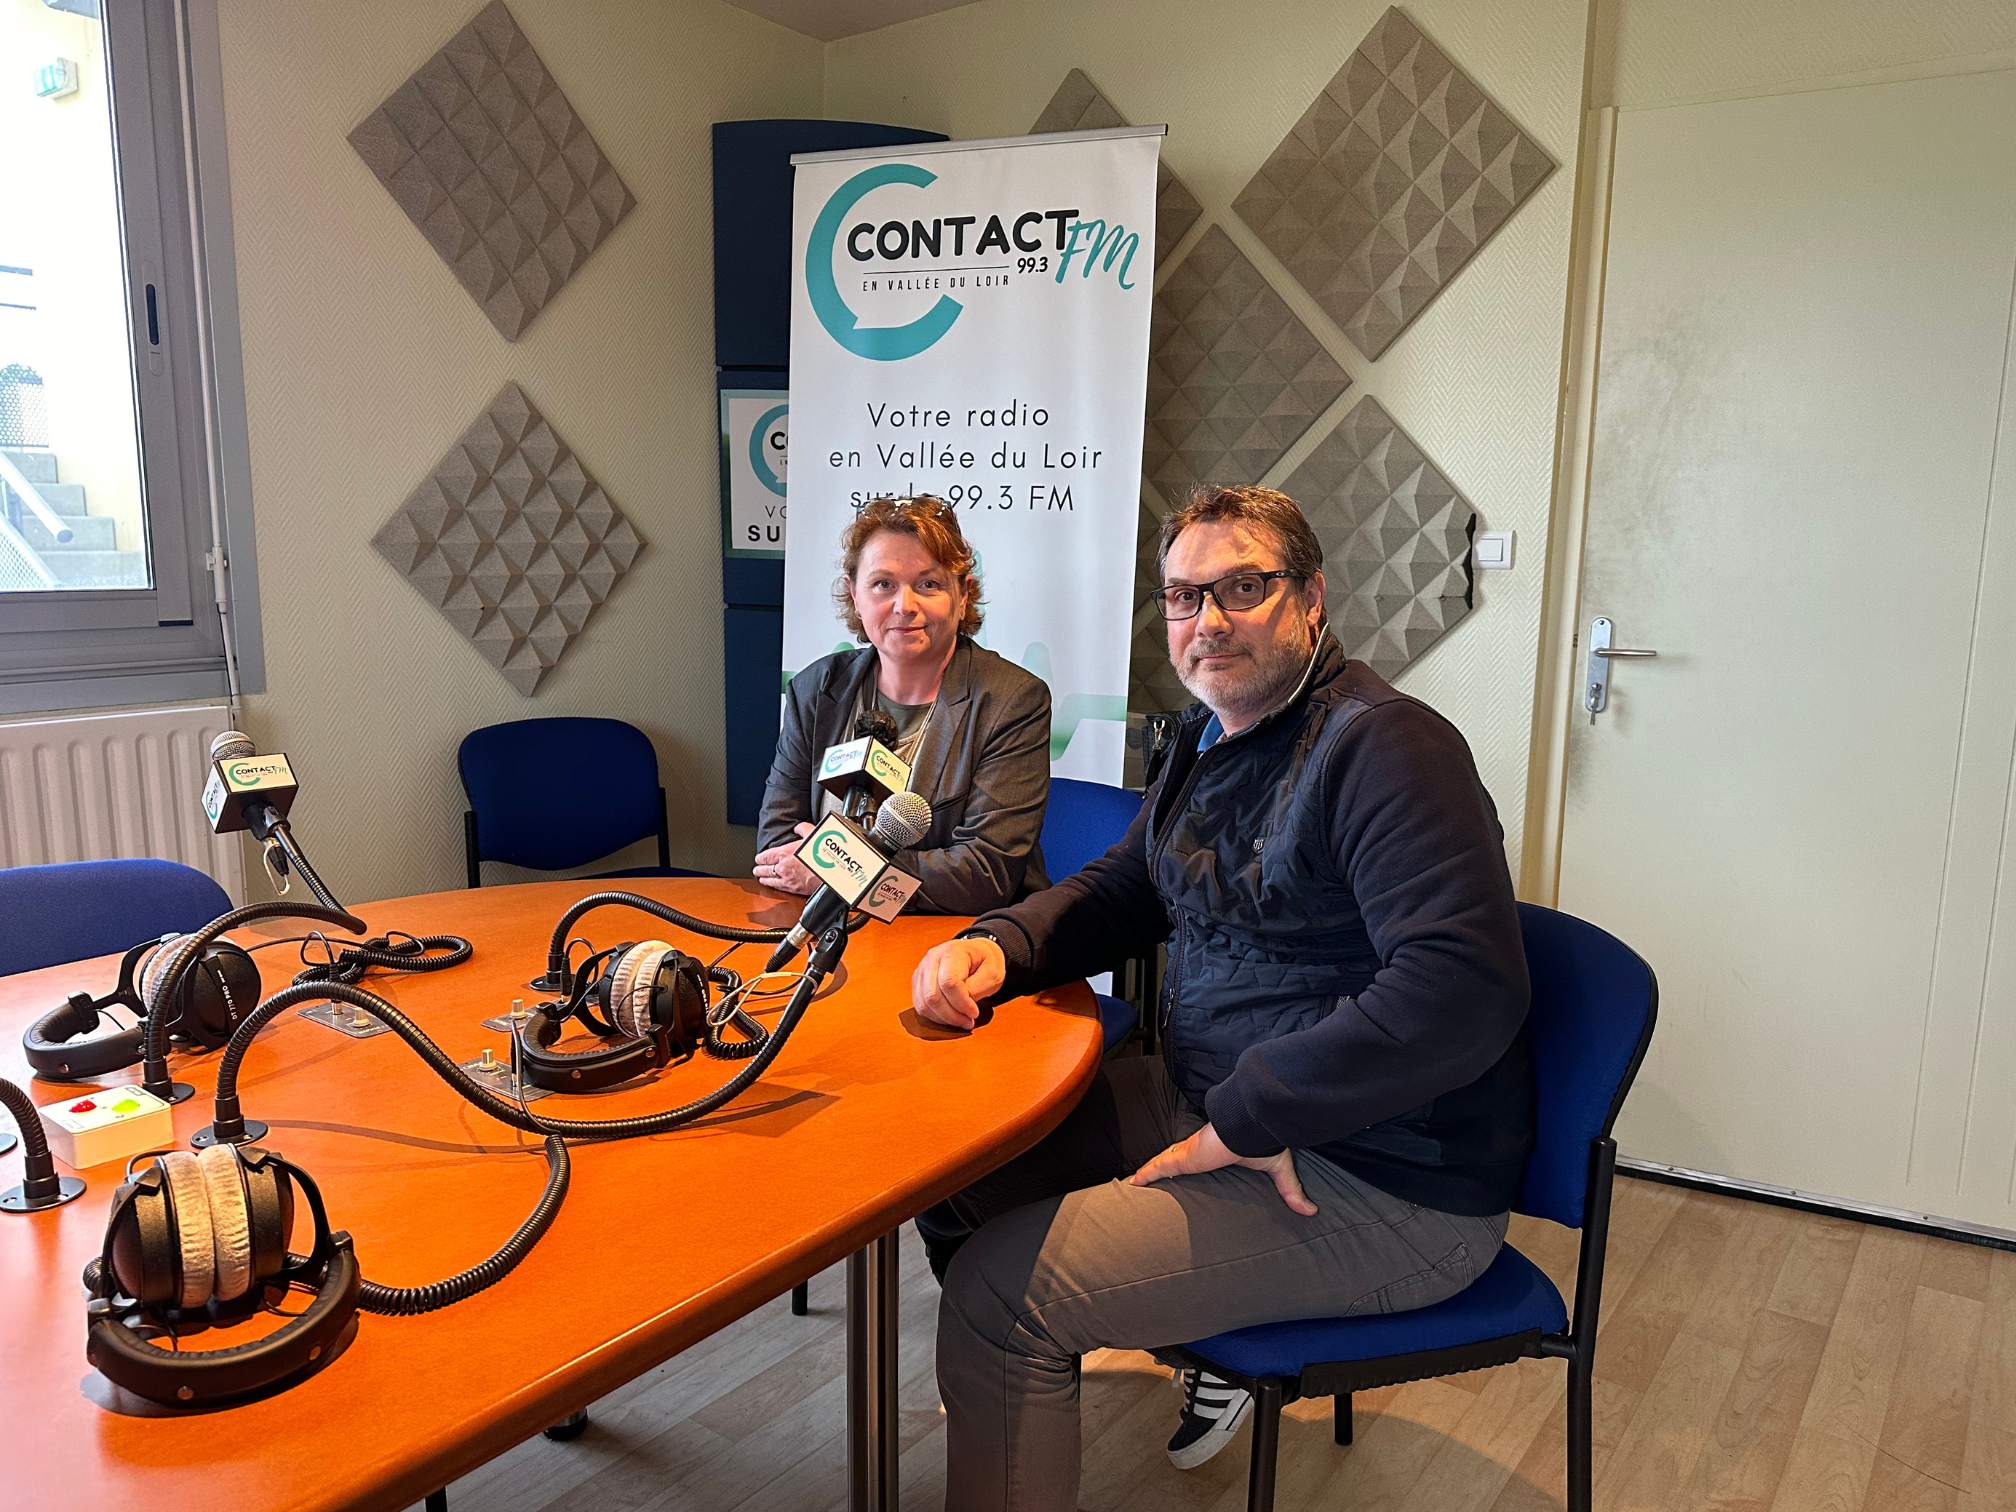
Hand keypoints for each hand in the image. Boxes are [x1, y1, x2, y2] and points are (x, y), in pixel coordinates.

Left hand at [753, 822, 818, 895]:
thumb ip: (803, 829)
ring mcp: (787, 879)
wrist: (831, 873)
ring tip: (761, 878)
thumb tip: (798, 828)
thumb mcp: (813, 835)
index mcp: (784, 853)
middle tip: (756, 869)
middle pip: (764, 870)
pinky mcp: (794, 889)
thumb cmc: (822, 855)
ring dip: (764, 878)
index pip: (765, 857)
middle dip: (759, 869)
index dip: (759, 858)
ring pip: (769, 880)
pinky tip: (773, 885)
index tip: (758, 858)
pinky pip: (778, 888)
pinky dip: (773, 886)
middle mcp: (782, 867)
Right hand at [911, 937, 1006, 1029]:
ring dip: (943, 1018)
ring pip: (924, 1003)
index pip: (948, 983)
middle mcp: (932, 958)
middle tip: (968, 1021)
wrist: (978, 953)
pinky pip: (920, 1005)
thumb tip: (961, 1006)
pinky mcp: (919, 982)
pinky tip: (950, 1016)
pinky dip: (935, 1016)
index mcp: (952, 952)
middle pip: (932, 995)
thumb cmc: (986, 961)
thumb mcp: (991, 973)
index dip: (961, 1003)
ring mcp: (923, 970)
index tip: (974, 1012)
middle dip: (951, 1015)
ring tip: (960, 1020)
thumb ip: (974, 989)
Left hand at [1127, 1123, 1316, 1214]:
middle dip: (1163, 1166)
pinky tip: (1132, 1182)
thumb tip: (1312, 1211)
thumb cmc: (1262, 1139)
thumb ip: (1290, 1191)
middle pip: (1176, 1158)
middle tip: (1149, 1180)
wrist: (1252, 1125)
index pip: (1199, 1156)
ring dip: (1149, 1172)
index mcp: (1218, 1152)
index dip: (1188, 1161)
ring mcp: (1188, 1154)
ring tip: (1134, 1183)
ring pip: (1163, 1162)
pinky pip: (1158, 1166)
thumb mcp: (1277, 1169)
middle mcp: (1199, 1151)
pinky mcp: (1182, 1157)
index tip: (1181, 1168)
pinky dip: (1145, 1174)